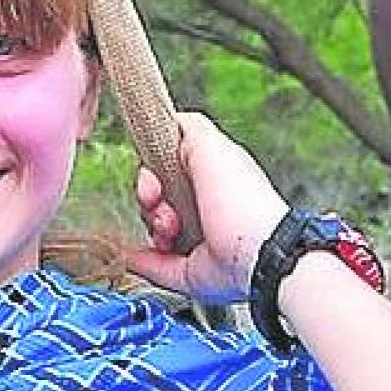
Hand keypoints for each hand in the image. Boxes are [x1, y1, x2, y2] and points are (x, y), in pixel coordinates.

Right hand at [125, 111, 287, 303]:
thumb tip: (170, 120)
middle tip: (158, 200)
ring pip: (155, 229)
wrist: (257, 253)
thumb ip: (189, 128)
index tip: (152, 175)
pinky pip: (157, 265)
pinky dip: (142, 259)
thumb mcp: (213, 146)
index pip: (168, 168)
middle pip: (158, 198)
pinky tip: (132, 253)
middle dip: (151, 198)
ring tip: (170, 228)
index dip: (153, 170)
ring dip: (153, 225)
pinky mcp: (192, 270)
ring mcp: (199, 240)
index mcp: (212, 178)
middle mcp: (206, 207)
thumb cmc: (243, 202)